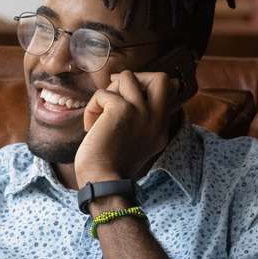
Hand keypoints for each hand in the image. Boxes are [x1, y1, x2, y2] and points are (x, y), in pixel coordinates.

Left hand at [73, 69, 181, 185]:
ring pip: (127, 77)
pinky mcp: (122, 109)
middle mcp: (156, 119)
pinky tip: (89, 127)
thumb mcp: (135, 143)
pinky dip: (92, 107)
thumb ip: (139, 121)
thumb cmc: (110, 165)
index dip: (146, 86)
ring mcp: (142, 112)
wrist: (102, 181)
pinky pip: (103, 93)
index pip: (168, 91)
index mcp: (160, 128)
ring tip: (99, 113)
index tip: (126, 96)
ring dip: (108, 92)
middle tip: (115, 92)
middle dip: (136, 78)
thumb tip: (128, 89)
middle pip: (161, 78)